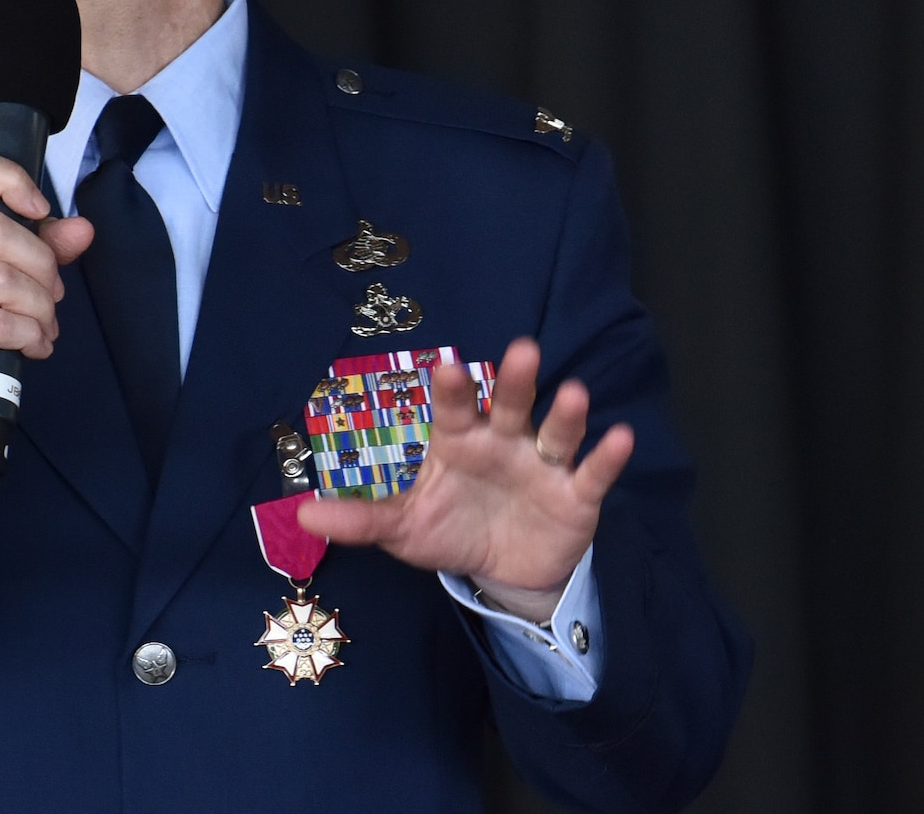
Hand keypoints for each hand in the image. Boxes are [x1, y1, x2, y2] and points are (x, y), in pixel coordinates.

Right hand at [0, 148, 93, 464]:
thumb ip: (39, 249)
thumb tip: (82, 228)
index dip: (10, 179)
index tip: (39, 210)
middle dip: (43, 266)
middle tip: (51, 296)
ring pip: (4, 280)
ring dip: (42, 308)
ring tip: (43, 327)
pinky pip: (0, 323)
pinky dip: (31, 335)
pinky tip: (32, 347)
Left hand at [297, 337, 633, 622]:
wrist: (504, 572)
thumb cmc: (450, 530)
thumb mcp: (403, 529)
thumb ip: (361, 519)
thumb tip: (303, 513)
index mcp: (459, 441)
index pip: (453, 409)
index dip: (452, 389)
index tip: (445, 366)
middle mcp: (504, 442)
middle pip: (510, 404)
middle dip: (515, 381)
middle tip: (520, 351)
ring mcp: (542, 465)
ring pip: (555, 432)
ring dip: (565, 414)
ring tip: (573, 393)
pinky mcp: (575, 496)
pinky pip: (593, 473)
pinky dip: (607, 456)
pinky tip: (620, 437)